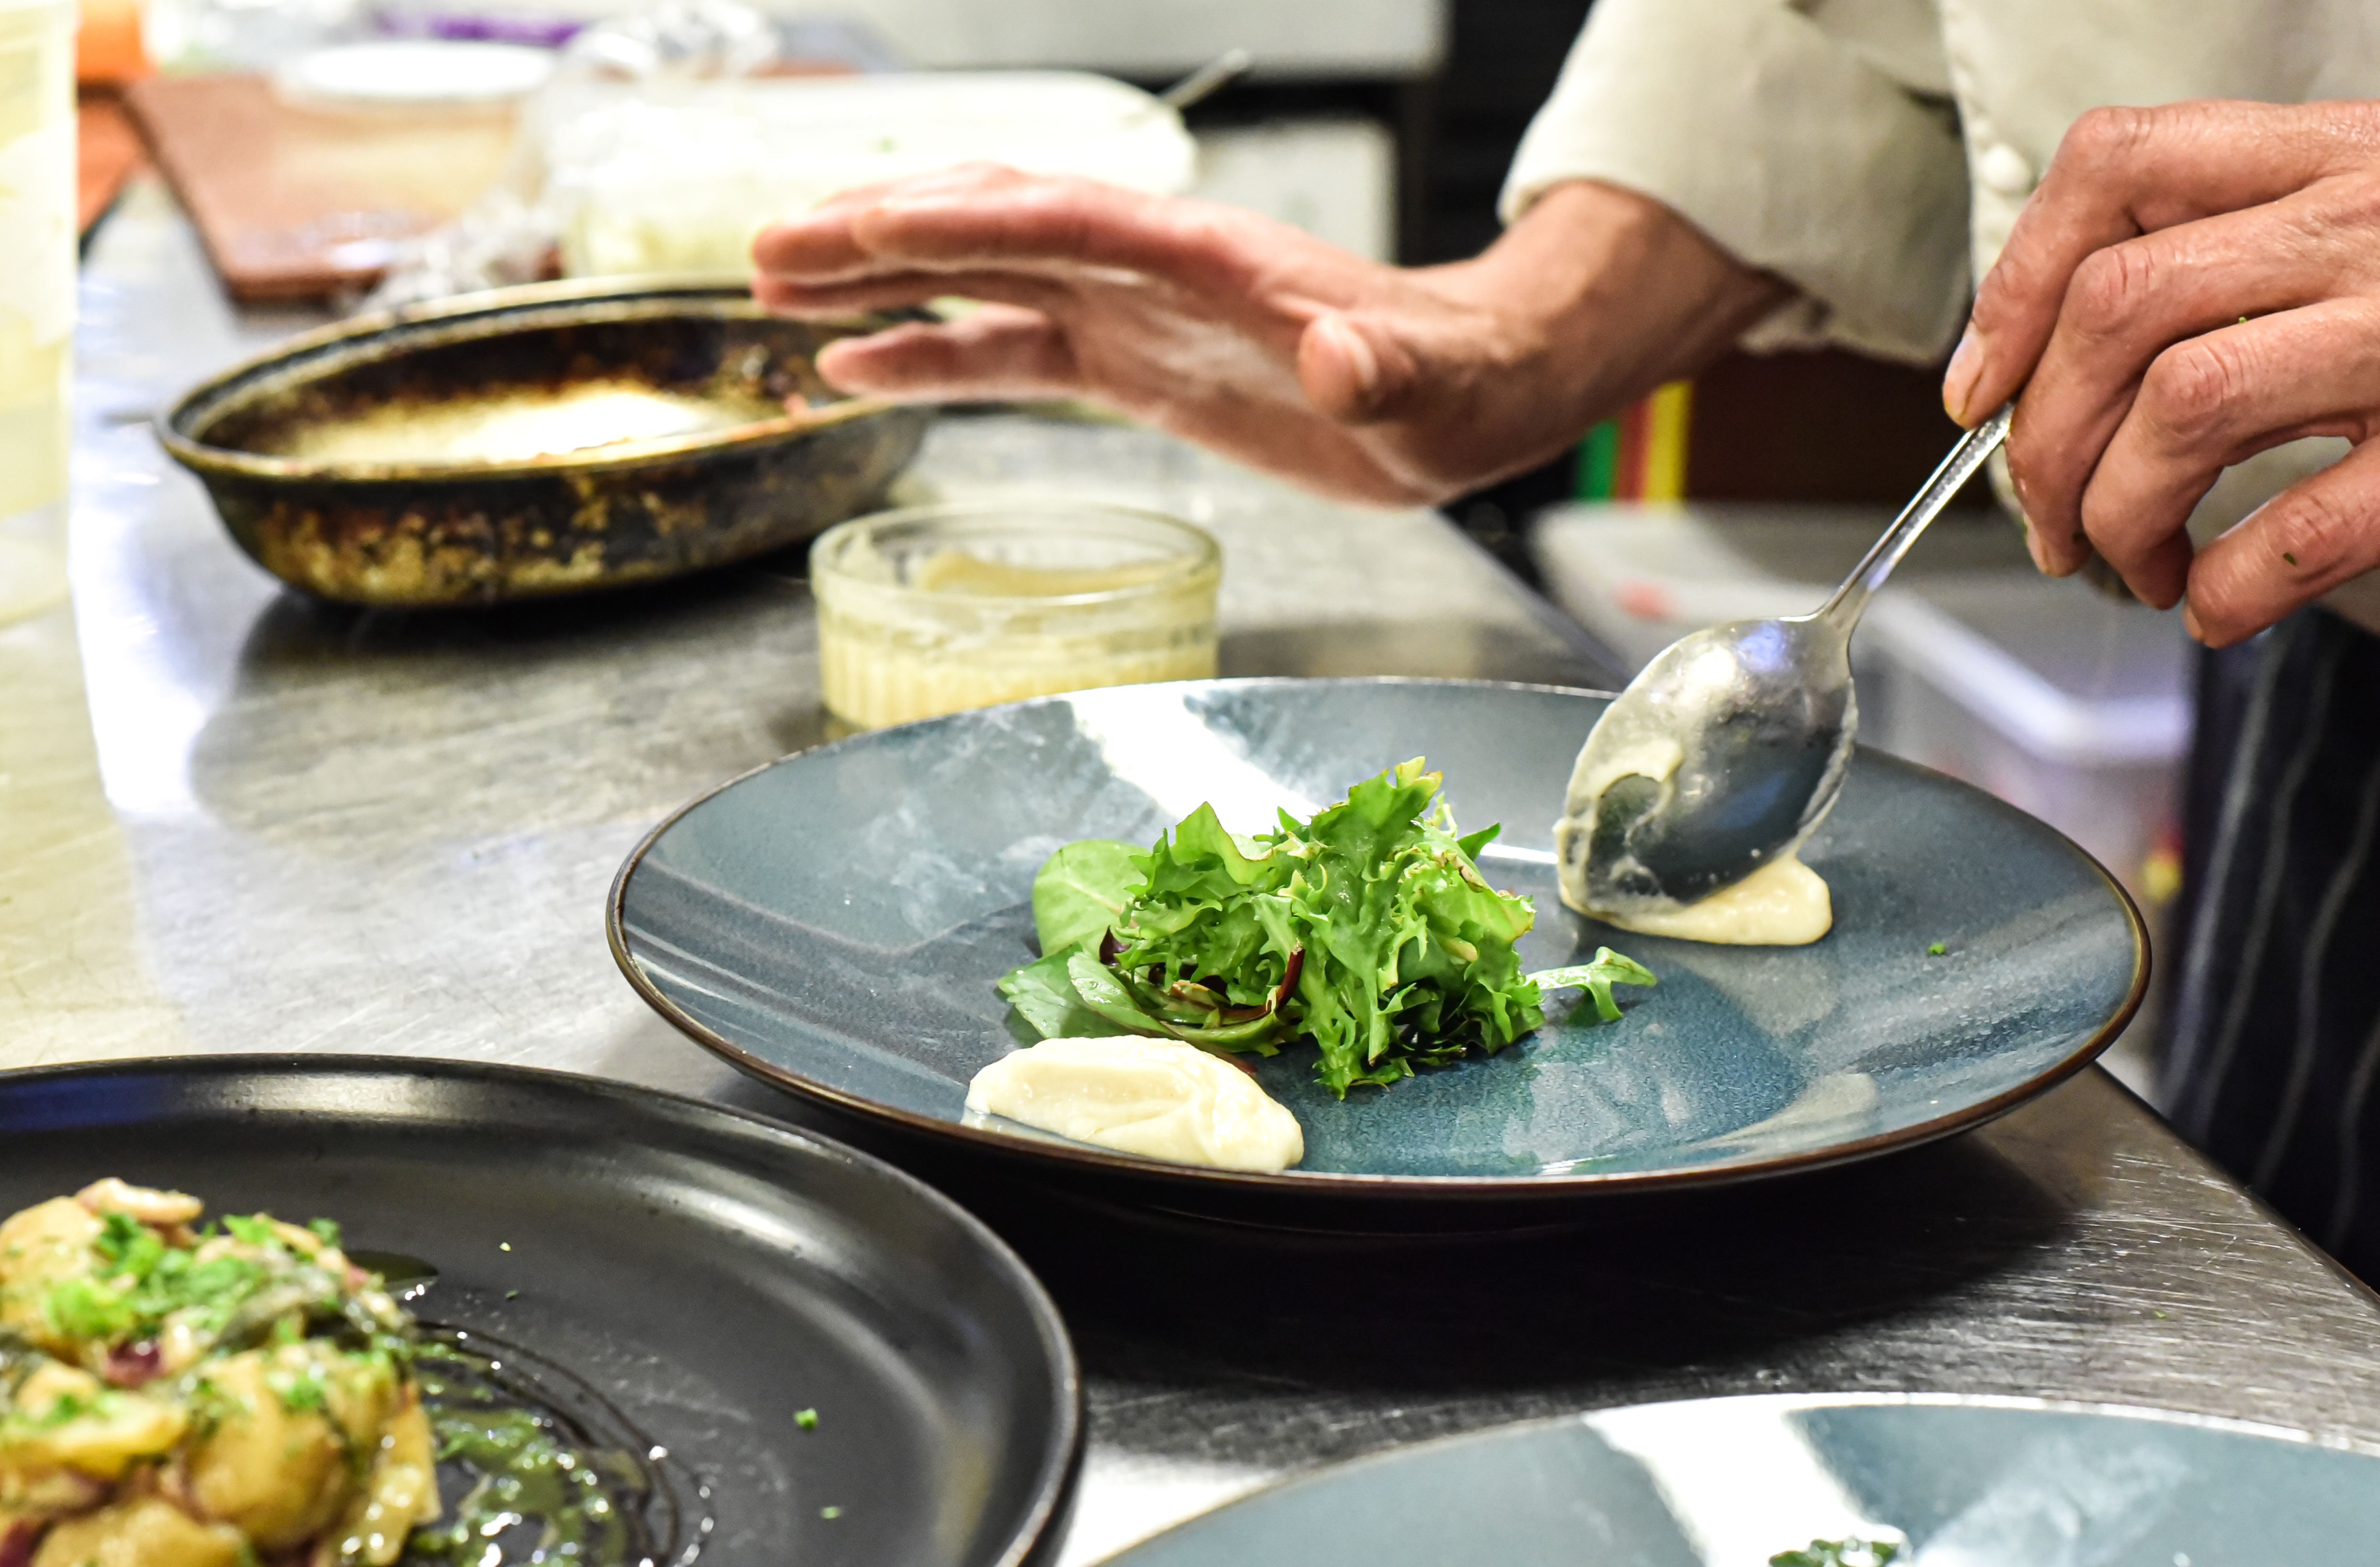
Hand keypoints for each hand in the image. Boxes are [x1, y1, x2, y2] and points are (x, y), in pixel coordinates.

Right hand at [753, 166, 1780, 505]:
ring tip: (772, 292)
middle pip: (993, 231)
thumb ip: (1383, 372)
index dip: (960, 221)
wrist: (1471, 390)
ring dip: (880, 283)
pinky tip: (854, 371)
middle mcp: (1152, 272)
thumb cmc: (1455, 382)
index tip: (861, 225)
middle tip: (765, 249)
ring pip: (981, 281)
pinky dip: (931, 356)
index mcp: (1207, 261)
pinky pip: (1010, 352)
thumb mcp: (1431, 389)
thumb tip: (1345, 361)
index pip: (1062, 220)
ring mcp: (1133, 315)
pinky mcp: (1133, 365)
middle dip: (881, 235)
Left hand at [1943, 99, 2379, 642]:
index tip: (1985, 384)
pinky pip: (2286, 538)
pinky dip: (2217, 593)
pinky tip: (2215, 606)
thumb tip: (2056, 353)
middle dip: (2046, 434)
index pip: (2120, 165)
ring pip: (2182, 412)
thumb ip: (2236, 258)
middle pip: (2123, 307)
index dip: (2016, 282)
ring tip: (2129, 560)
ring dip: (2116, 514)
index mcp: (2350, 154)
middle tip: (2049, 510)